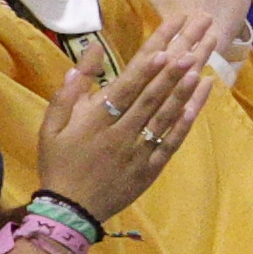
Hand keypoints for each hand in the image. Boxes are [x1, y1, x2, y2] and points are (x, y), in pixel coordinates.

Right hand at [34, 18, 218, 224]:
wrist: (69, 210)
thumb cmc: (59, 162)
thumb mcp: (52, 126)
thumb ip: (69, 90)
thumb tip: (89, 52)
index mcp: (95, 120)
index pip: (126, 87)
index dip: (147, 65)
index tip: (166, 44)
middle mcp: (120, 132)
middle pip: (152, 95)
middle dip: (174, 67)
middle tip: (195, 43)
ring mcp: (139, 150)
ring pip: (165, 115)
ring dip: (184, 89)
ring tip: (200, 65)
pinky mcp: (151, 167)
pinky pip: (172, 140)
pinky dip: (187, 119)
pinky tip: (200, 98)